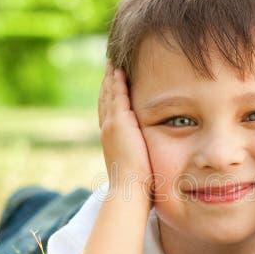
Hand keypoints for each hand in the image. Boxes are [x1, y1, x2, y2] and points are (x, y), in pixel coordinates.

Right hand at [98, 64, 152, 199]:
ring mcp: (111, 124)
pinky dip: (117, 82)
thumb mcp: (137, 164)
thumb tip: (149, 158)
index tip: (112, 84)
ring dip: (110, 78)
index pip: (108, 111)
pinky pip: (117, 95)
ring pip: (108, 95)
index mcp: (111, 138)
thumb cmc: (138, 184)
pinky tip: (119, 70)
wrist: (130, 189)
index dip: (109, 96)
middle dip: (107, 83)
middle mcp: (107, 129)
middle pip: (105, 99)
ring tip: (112, 64)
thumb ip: (140, 155)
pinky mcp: (119, 122)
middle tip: (108, 66)